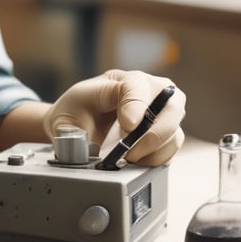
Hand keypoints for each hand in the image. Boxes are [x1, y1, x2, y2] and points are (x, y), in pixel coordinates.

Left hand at [43, 69, 185, 165]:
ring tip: (129, 158)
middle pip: (171, 102)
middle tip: (130, 152)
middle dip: (154, 132)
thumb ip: (73, 134)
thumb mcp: (65, 120)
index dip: (136, 105)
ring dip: (156, 148)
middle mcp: (146, 89)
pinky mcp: (164, 129)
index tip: (128, 126)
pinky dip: (158, 156)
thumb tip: (87, 149)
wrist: (78, 124)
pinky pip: (173, 144)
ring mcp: (159, 109)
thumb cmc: (74, 115)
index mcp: (118, 80)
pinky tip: (138, 161)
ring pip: (175, 126)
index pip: (136, 85)